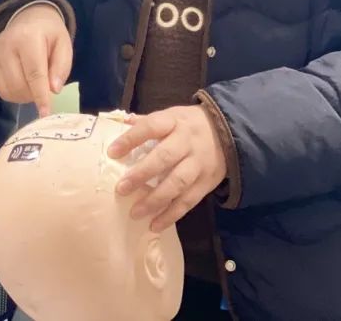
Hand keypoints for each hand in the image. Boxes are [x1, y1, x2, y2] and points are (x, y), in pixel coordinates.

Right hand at [0, 4, 71, 116]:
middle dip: (35, 94)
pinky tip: (21, 82)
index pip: (34, 73)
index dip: (41, 96)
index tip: (46, 114)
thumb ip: (61, 67)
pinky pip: (0, 91)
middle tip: (45, 87)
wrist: (27, 18)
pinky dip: (14, 93)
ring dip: (24, 96)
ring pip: (9, 91)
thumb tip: (53, 90)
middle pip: (20, 86)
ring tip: (33, 83)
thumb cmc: (48, 35)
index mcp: (28, 38)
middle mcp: (6, 46)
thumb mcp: (63, 45)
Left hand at [107, 106, 227, 231]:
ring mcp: (198, 164)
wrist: (228, 134)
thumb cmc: (189, 125)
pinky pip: (189, 201)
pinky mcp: (206, 183)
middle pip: (164, 158)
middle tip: (121, 189)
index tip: (112, 153)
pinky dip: (172, 215)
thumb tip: (121, 122)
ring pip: (177, 183)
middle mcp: (187, 142)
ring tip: (135, 212)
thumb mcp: (171, 115)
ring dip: (155, 200)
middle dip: (142, 174)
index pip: (151, 127)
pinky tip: (155, 225)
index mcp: (174, 121)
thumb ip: (147, 121)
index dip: (131, 139)